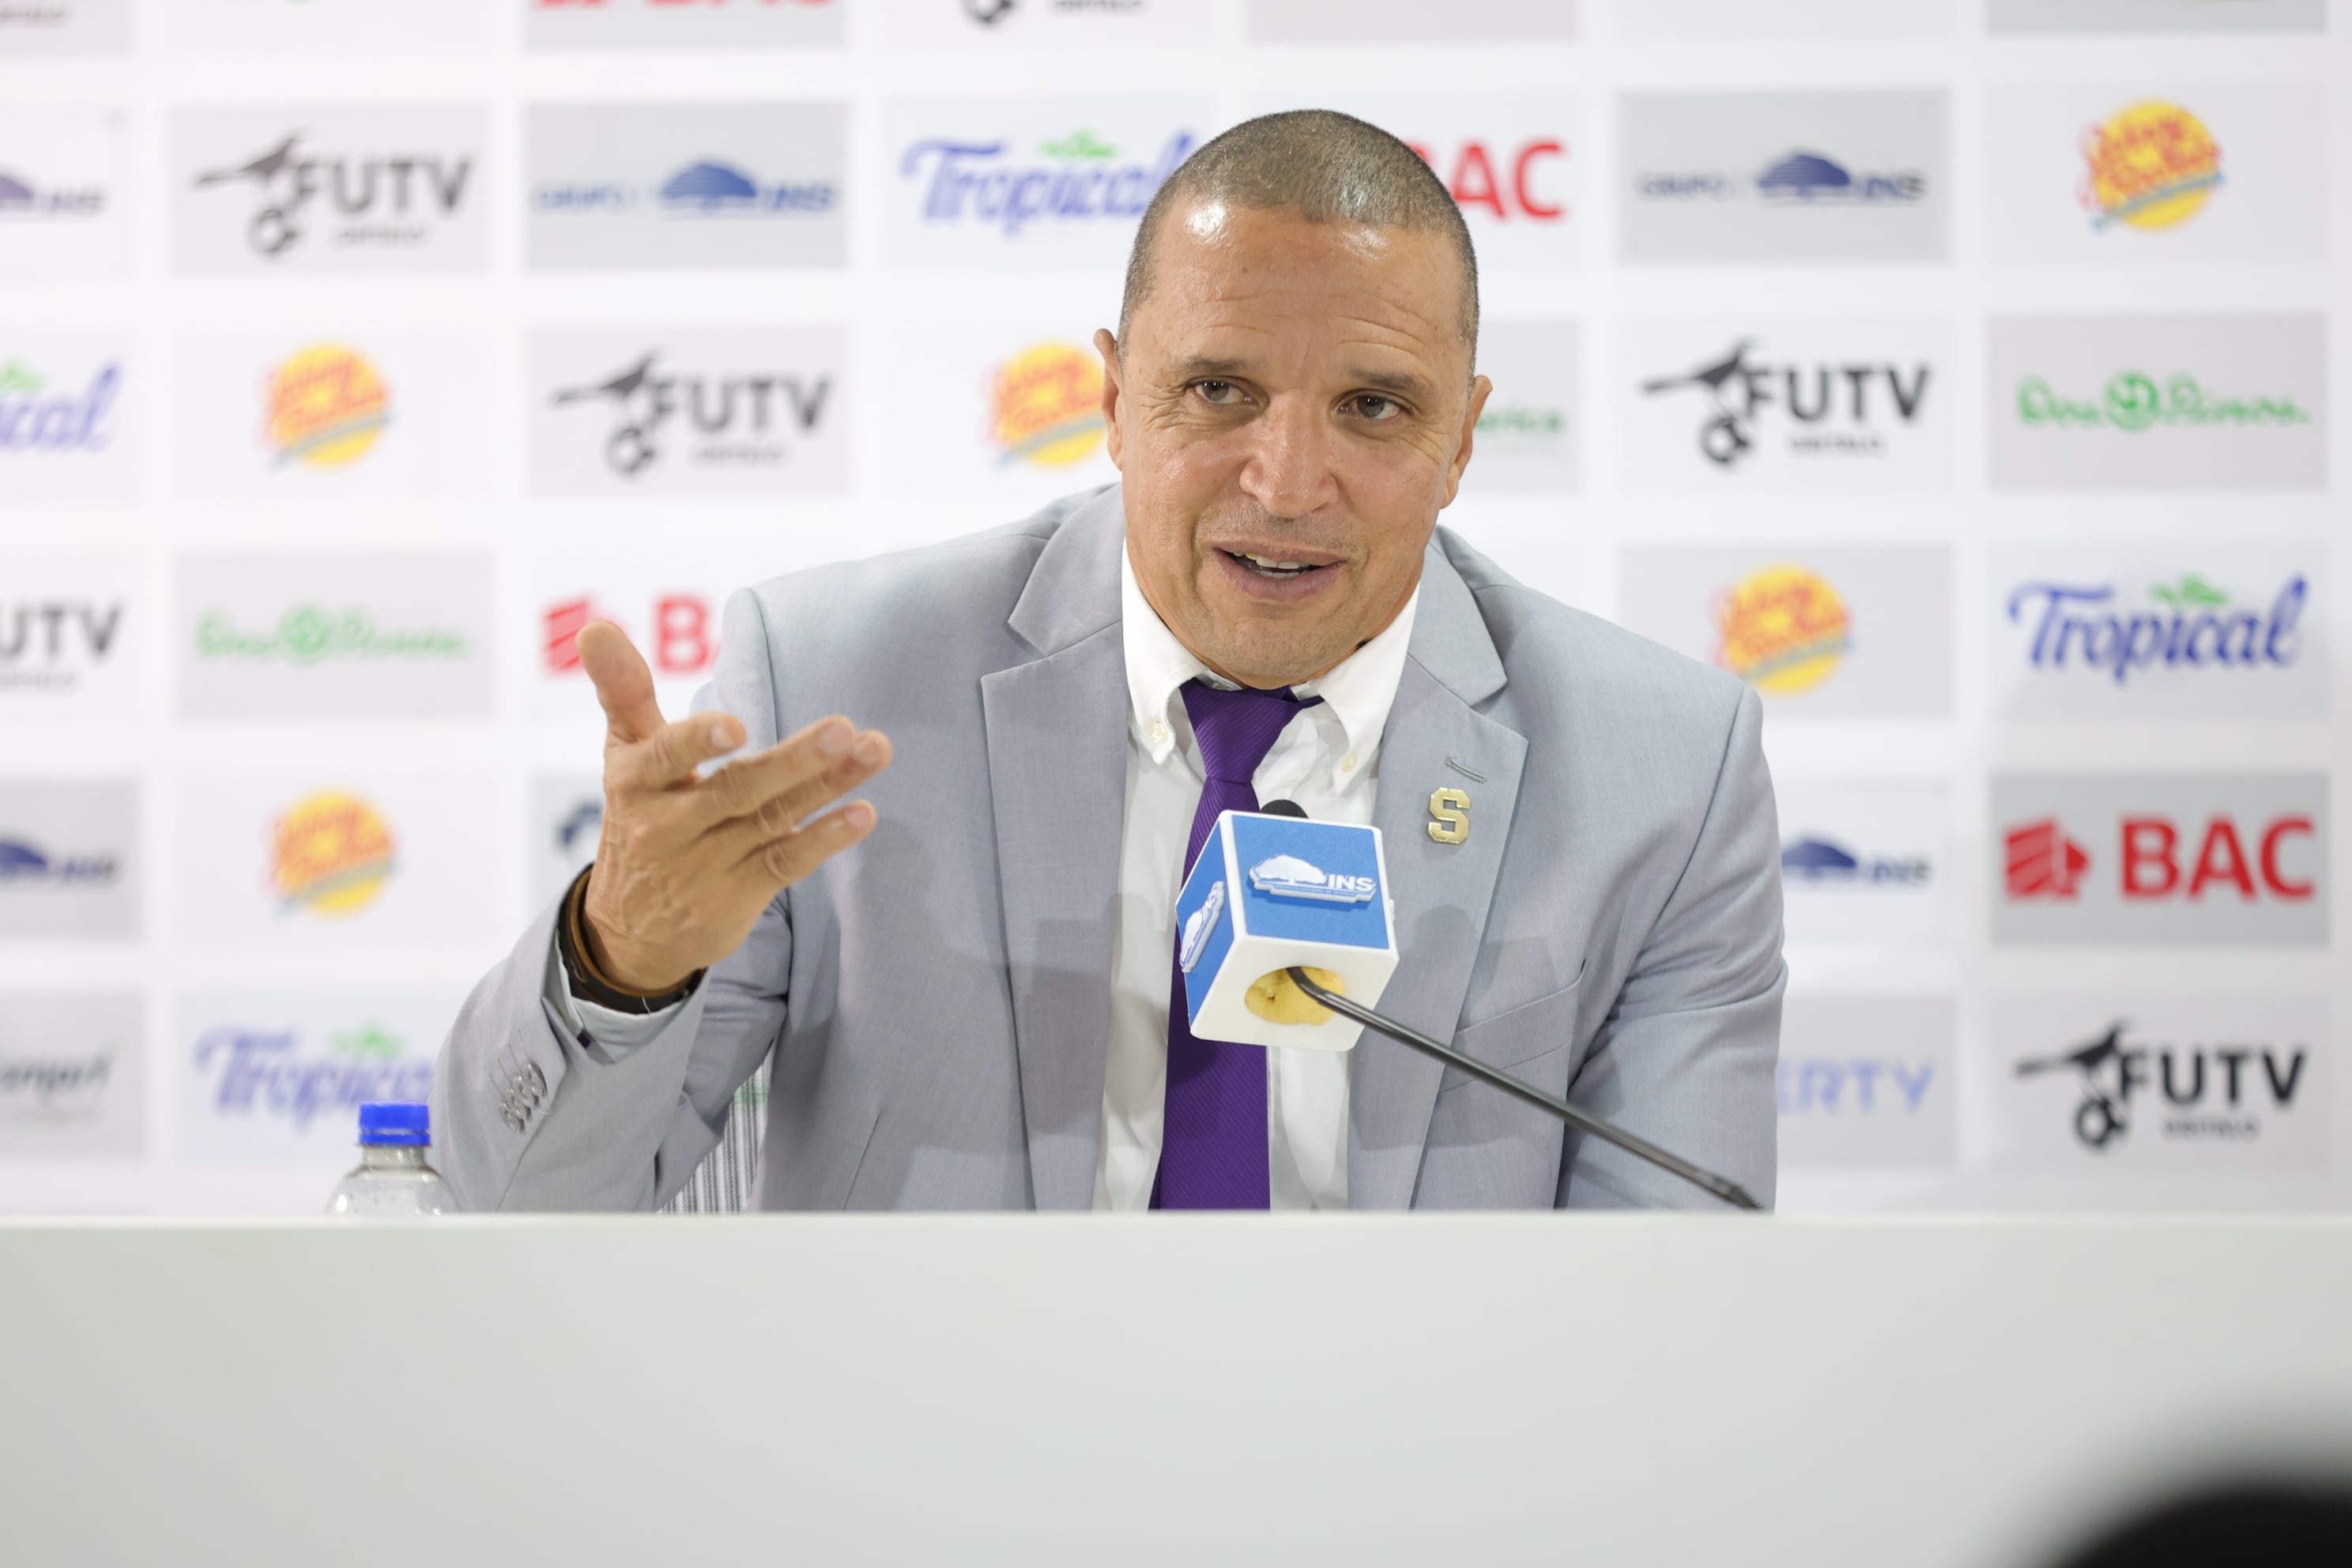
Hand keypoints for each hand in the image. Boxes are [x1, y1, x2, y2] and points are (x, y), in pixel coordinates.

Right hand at [575, 620, 891, 993]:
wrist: (630, 932)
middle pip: (736, 788)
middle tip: (842, 728)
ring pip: (772, 818)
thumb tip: (594, 626)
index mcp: (637, 781)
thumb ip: (622, 690)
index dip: (699, 741)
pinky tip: (862, 813)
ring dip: (828, 784)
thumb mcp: (623, 756)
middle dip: (793, 760)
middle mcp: (668, 826)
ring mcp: (706, 865)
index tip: (736, 725)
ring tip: (874, 750)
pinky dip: (825, 839)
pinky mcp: (738, 896)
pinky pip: (786, 862)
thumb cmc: (640, 816)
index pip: (666, 757)